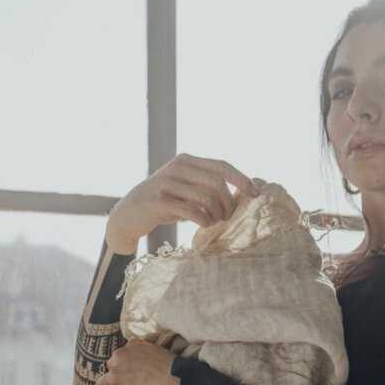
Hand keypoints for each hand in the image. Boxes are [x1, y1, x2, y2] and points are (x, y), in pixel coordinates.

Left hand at [85, 339, 180, 384]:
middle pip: (110, 369)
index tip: (129, 378)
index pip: (121, 356)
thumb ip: (154, 358)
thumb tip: (158, 370)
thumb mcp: (164, 355)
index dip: (123, 368)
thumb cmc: (178, 373)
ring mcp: (115, 374)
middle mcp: (120, 356)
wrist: (178, 383)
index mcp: (133, 346)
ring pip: (101, 383)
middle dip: (114, 379)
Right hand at [106, 152, 260, 252]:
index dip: (241, 179)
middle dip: (228, 203)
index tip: (255, 194)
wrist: (129, 214)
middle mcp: (177, 168)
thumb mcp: (185, 188)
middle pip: (217, 184)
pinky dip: (204, 220)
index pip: (222, 166)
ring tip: (214, 222)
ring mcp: (167, 184)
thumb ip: (206, 185)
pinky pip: (192, 211)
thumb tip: (241, 191)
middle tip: (226, 217)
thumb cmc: (165, 203)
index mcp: (186, 160)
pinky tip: (205, 225)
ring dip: (217, 214)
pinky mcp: (160, 202)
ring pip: (206, 198)